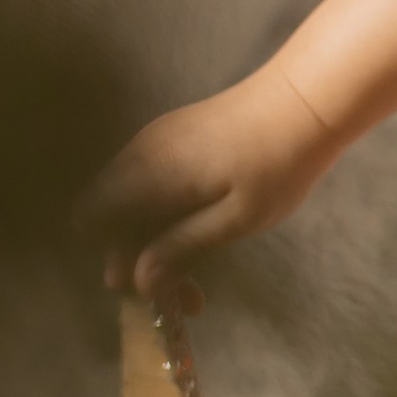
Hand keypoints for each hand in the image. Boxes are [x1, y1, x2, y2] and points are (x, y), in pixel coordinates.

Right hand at [83, 58, 341, 304]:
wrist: (307, 99)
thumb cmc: (277, 163)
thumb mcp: (235, 218)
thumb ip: (182, 246)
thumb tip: (138, 279)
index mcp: (149, 172)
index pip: (89, 215)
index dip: (109, 252)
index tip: (146, 282)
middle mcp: (142, 152)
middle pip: (111, 214)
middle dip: (138, 257)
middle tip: (184, 296)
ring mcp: (159, 141)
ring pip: (133, 201)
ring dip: (156, 240)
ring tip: (197, 280)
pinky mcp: (178, 137)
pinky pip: (152, 182)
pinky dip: (167, 213)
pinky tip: (201, 237)